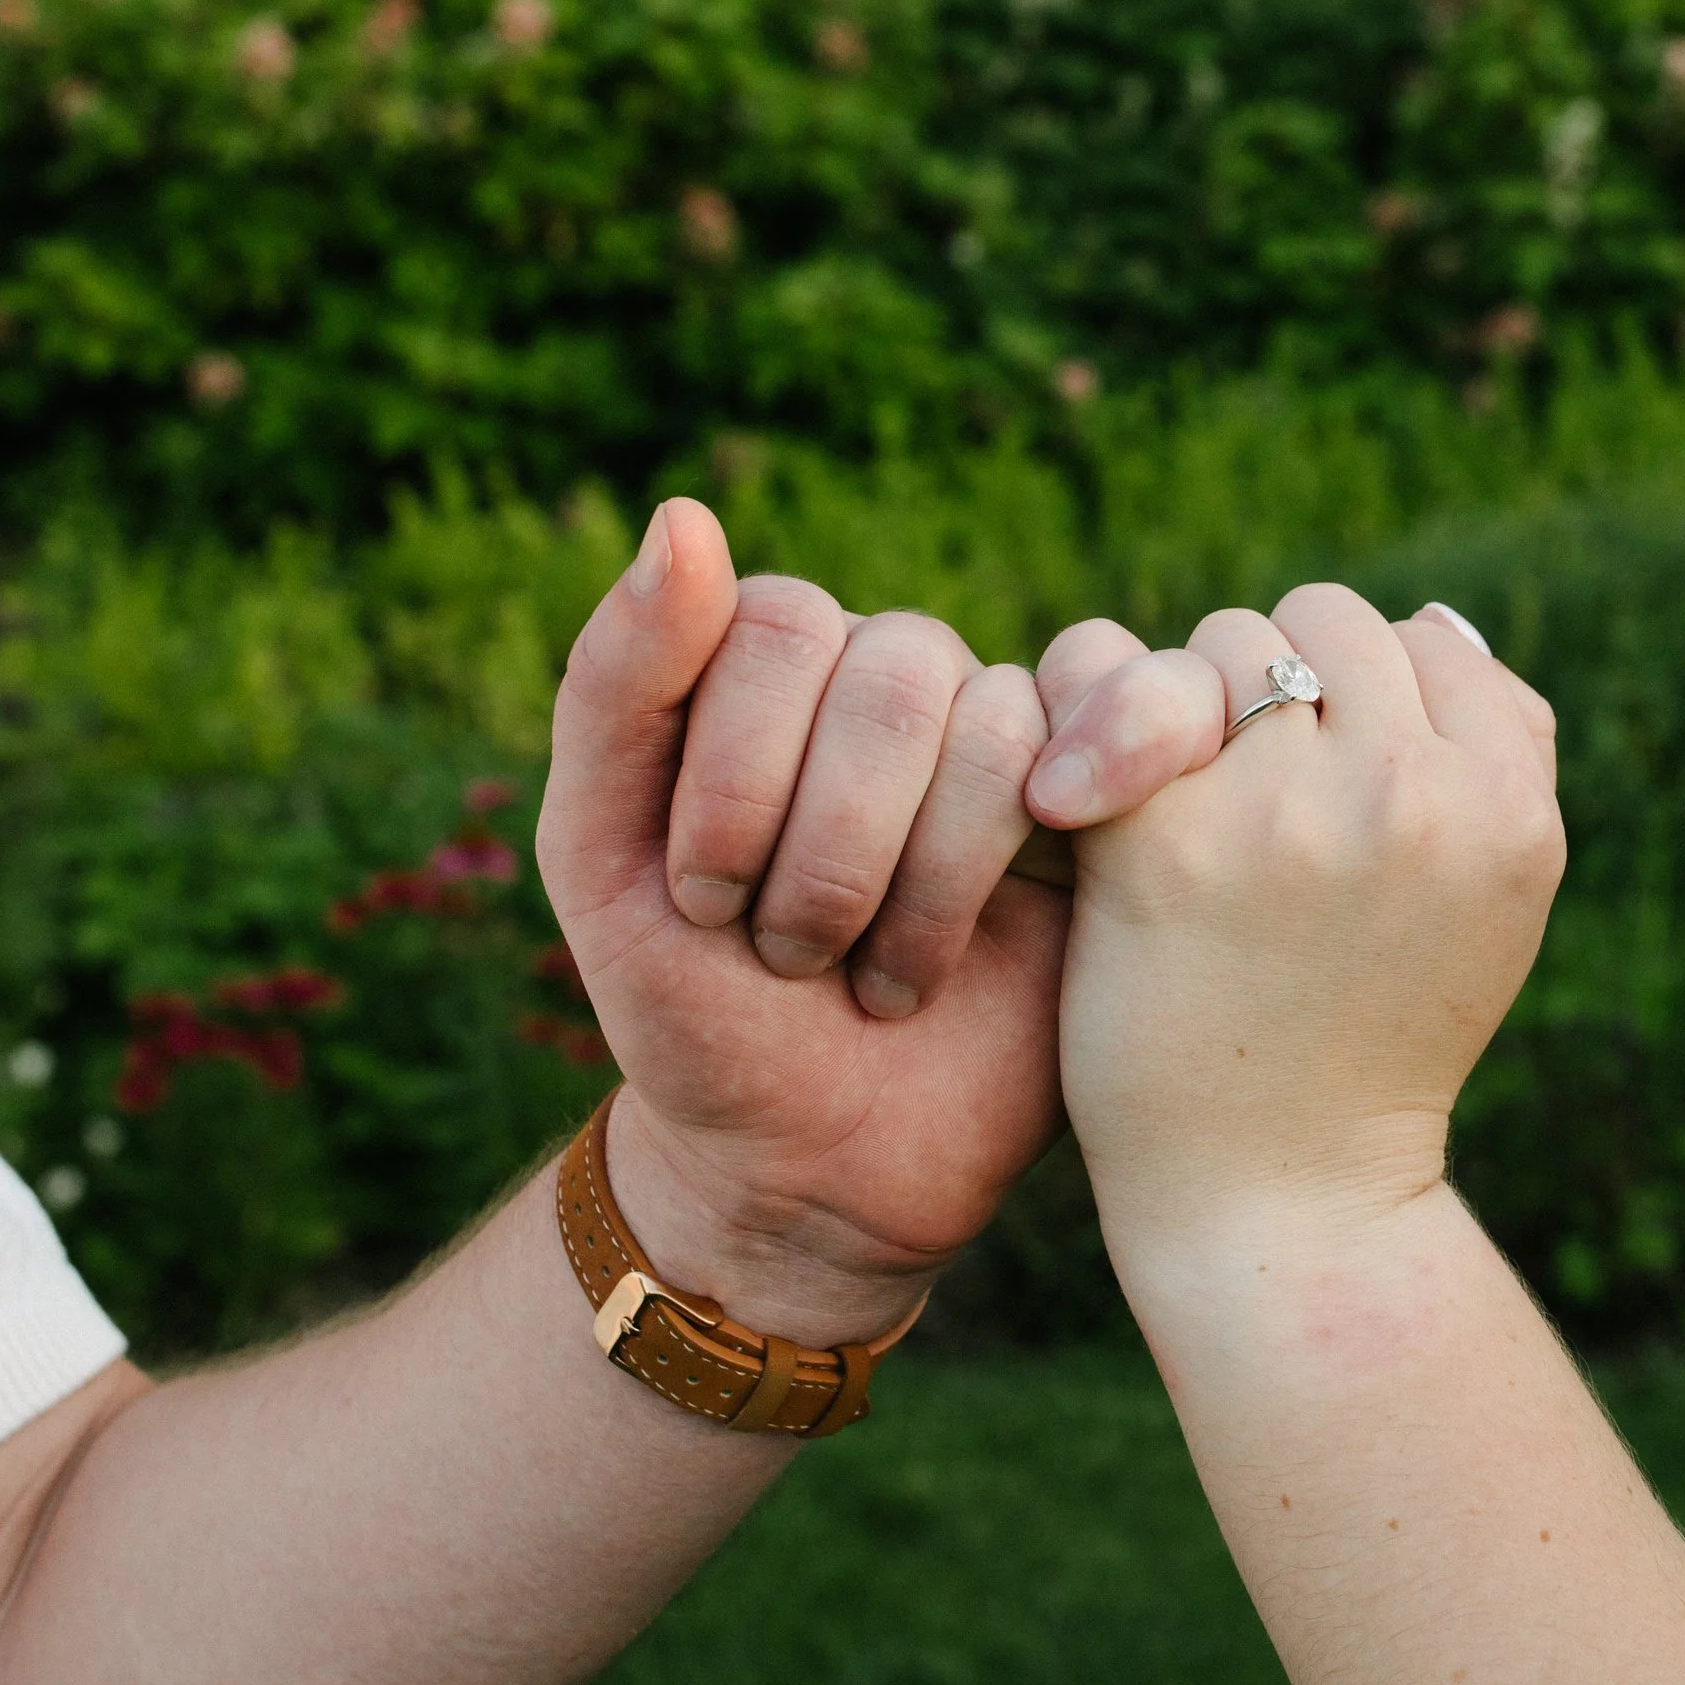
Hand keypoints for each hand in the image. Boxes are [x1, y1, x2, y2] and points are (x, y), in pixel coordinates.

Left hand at [537, 501, 1070, 1337]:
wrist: (809, 1171)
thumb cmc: (689, 1015)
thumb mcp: (600, 859)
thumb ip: (616, 685)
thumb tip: (685, 513)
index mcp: (760, 663)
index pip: (771, 621)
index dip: (736, 778)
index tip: (699, 902)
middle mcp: (883, 676)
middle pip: (888, 665)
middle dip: (822, 844)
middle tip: (783, 955)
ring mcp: (993, 739)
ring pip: (985, 721)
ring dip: (905, 885)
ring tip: (866, 979)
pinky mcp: (1083, 816)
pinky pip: (1072, 766)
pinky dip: (978, 887)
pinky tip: (938, 967)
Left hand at [1042, 583, 1564, 1277]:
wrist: (1284, 1197)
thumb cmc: (1374, 1040)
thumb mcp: (1494, 906)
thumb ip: (1495, 758)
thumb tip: (1429, 622)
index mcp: (1509, 807)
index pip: (1425, 641)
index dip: (1364, 699)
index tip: (1327, 779)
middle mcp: (1411, 796)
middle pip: (1321, 623)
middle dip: (1275, 695)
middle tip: (1247, 802)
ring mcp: (1286, 814)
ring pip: (1221, 645)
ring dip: (1191, 707)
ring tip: (1184, 810)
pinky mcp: (1162, 841)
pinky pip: (1106, 676)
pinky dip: (1084, 717)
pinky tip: (1082, 792)